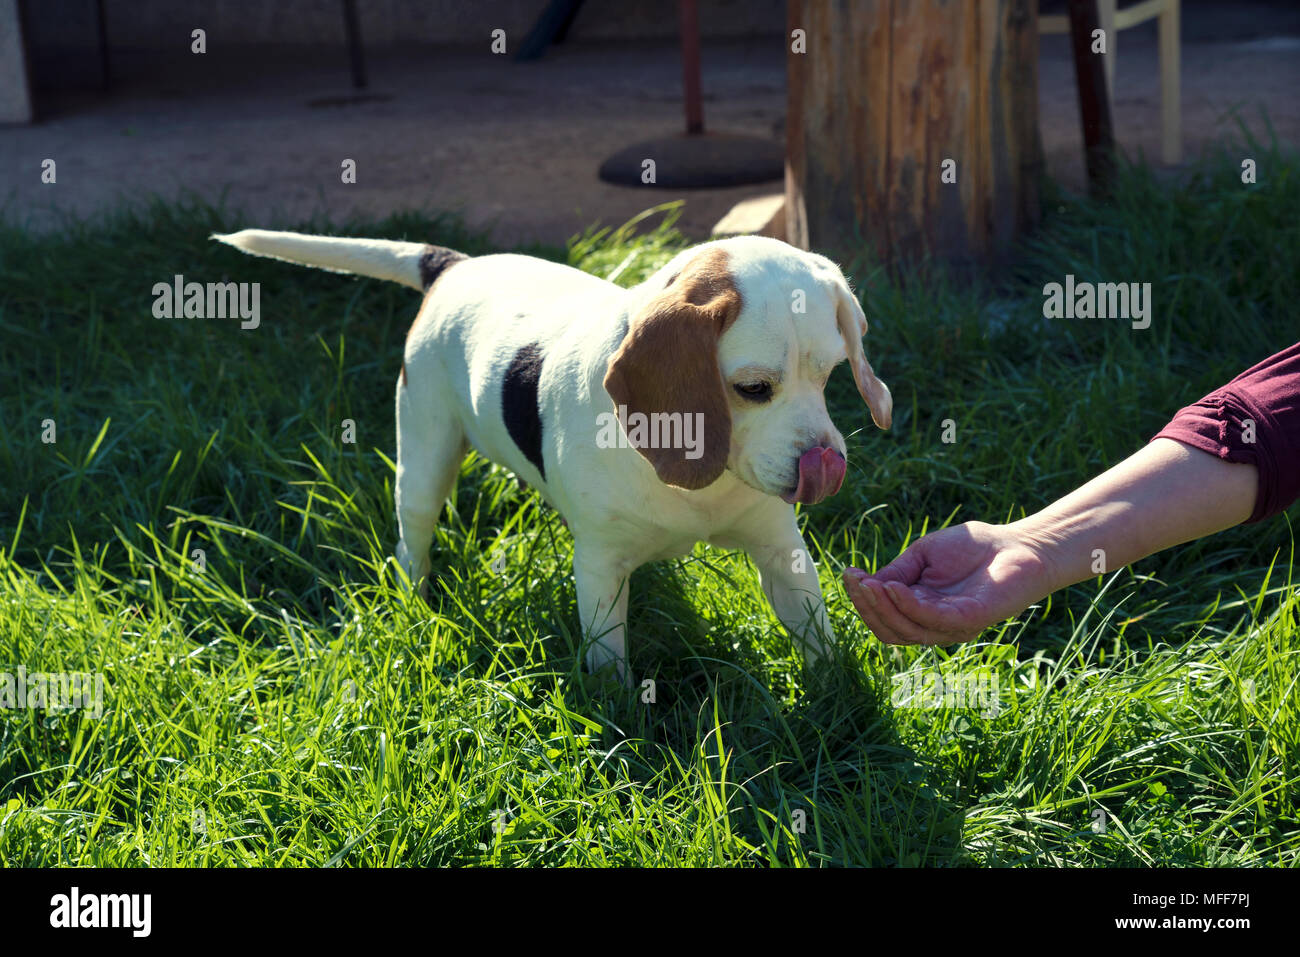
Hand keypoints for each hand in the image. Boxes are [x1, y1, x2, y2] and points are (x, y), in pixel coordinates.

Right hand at [842, 521, 1056, 644]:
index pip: (882, 617)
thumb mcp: (923, 555)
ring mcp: (951, 626)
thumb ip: (898, 571)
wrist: (1018, 544)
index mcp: (920, 609)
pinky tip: (894, 587)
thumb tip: (865, 584)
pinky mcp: (969, 620)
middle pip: (888, 630)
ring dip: (882, 608)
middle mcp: (933, 624)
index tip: (849, 573)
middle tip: (856, 581)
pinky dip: (908, 605)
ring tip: (870, 584)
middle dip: (867, 607)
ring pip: (905, 630)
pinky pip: (931, 619)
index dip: (862, 599)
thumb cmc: (973, 547)